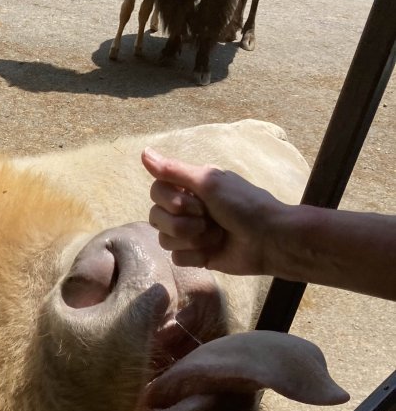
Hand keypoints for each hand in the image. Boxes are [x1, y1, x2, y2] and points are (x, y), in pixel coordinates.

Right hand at [142, 146, 282, 276]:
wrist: (268, 240)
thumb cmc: (244, 205)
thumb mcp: (209, 182)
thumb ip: (174, 170)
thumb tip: (143, 152)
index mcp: (189, 187)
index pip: (156, 191)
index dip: (172, 201)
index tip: (197, 202)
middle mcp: (186, 208)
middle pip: (156, 217)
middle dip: (182, 223)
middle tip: (207, 220)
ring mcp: (189, 234)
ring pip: (164, 240)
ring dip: (192, 239)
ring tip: (215, 236)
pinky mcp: (194, 256)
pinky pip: (177, 258)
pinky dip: (196, 256)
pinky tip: (214, 251)